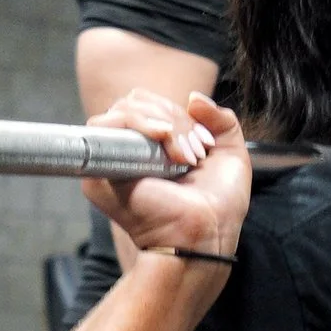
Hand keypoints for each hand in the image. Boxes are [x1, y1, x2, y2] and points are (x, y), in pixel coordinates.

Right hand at [81, 90, 250, 264]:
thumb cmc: (219, 206)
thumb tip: (192, 96)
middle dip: (172, 116)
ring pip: (125, 108)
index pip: (150, 103)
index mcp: (152, 147)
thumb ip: (221, 118)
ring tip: (183, 156)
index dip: (177, 112)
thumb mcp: (231, 153)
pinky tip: (164, 139)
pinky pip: (108, 125)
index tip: (204, 143)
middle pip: (136, 100)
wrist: (206, 234)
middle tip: (194, 151)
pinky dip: (142, 123)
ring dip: (164, 123)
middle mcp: (129, 151)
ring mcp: (112, 159)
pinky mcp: (99, 169)